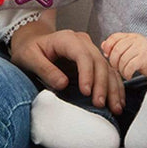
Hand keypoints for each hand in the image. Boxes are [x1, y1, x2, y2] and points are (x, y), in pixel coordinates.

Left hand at [10, 24, 124, 112]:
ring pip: (108, 68)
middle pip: (99, 62)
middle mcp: (83, 43)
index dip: (87, 73)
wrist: (32, 42)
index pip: (83, 55)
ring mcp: (90, 51)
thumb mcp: (28, 57)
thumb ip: (44, 69)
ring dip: (113, 89)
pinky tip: (118, 102)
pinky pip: (108, 73)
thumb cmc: (28, 50)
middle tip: (99, 104)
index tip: (86, 92)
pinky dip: (114, 88)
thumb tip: (62, 84)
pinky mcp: (93, 62)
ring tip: (115, 108)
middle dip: (102, 84)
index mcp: (67, 39)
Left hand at [101, 32, 146, 79]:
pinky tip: (129, 75)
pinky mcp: (144, 58)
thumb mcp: (131, 48)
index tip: (108, 56)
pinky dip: (127, 73)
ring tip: (124, 73)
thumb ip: (117, 46)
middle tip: (116, 68)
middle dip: (113, 62)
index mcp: (130, 36)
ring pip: (122, 60)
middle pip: (116, 50)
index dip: (108, 47)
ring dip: (120, 69)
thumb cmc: (145, 55)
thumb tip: (103, 46)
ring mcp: (140, 48)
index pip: (114, 38)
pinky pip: (130, 66)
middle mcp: (135, 40)